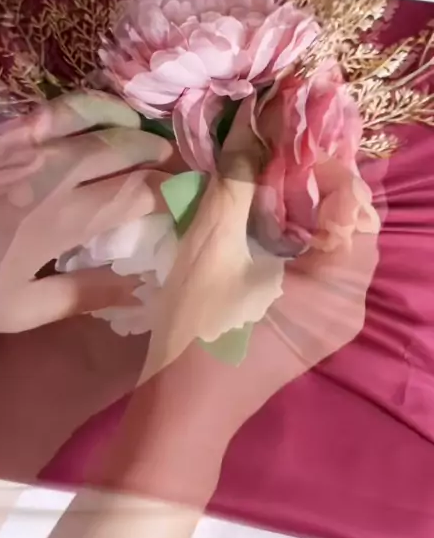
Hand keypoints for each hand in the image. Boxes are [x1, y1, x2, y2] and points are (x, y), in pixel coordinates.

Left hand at [0, 94, 170, 537]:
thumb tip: (140, 287)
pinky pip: (55, 108)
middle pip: (123, 153)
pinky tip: (106, 112)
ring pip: (96, 126)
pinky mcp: (1, 134)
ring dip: (132, 129)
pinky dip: (89, 106)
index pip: (136, 194)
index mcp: (63, 221)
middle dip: (160, 156)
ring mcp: (27, 147)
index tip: (195, 194)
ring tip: (153, 138)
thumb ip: (82, 295)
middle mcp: (54, 175)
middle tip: (181, 166)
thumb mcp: (19, 310)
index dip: (172, 190)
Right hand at [76, 104, 380, 504]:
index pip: (356, 206)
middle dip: (317, 180)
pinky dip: (296, 233)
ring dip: (305, 204)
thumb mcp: (213, 246)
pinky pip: (317, 264)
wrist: (181, 411)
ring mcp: (332, 318)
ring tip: (267, 172)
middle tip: (277, 147)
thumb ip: (235, 181)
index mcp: (338, 288)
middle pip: (350, 223)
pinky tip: (262, 214)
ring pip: (333, 242)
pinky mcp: (310, 323)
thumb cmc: (199, 331)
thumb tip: (248, 125)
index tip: (291, 133)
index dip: (329, 162)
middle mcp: (350, 303)